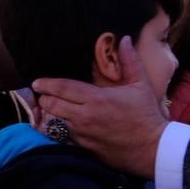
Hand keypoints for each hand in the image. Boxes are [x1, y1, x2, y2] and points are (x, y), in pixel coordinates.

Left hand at [32, 36, 167, 178]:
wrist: (152, 149)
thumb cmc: (147, 116)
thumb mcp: (141, 85)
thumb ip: (130, 61)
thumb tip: (124, 39)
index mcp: (96, 99)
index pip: (63, 88)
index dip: (47, 84)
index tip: (37, 82)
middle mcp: (85, 117)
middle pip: (53, 105)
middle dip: (44, 98)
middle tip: (40, 94)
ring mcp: (82, 134)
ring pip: (53, 123)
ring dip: (46, 115)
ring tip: (43, 109)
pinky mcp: (84, 148)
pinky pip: (61, 138)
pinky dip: (54, 131)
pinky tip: (53, 126)